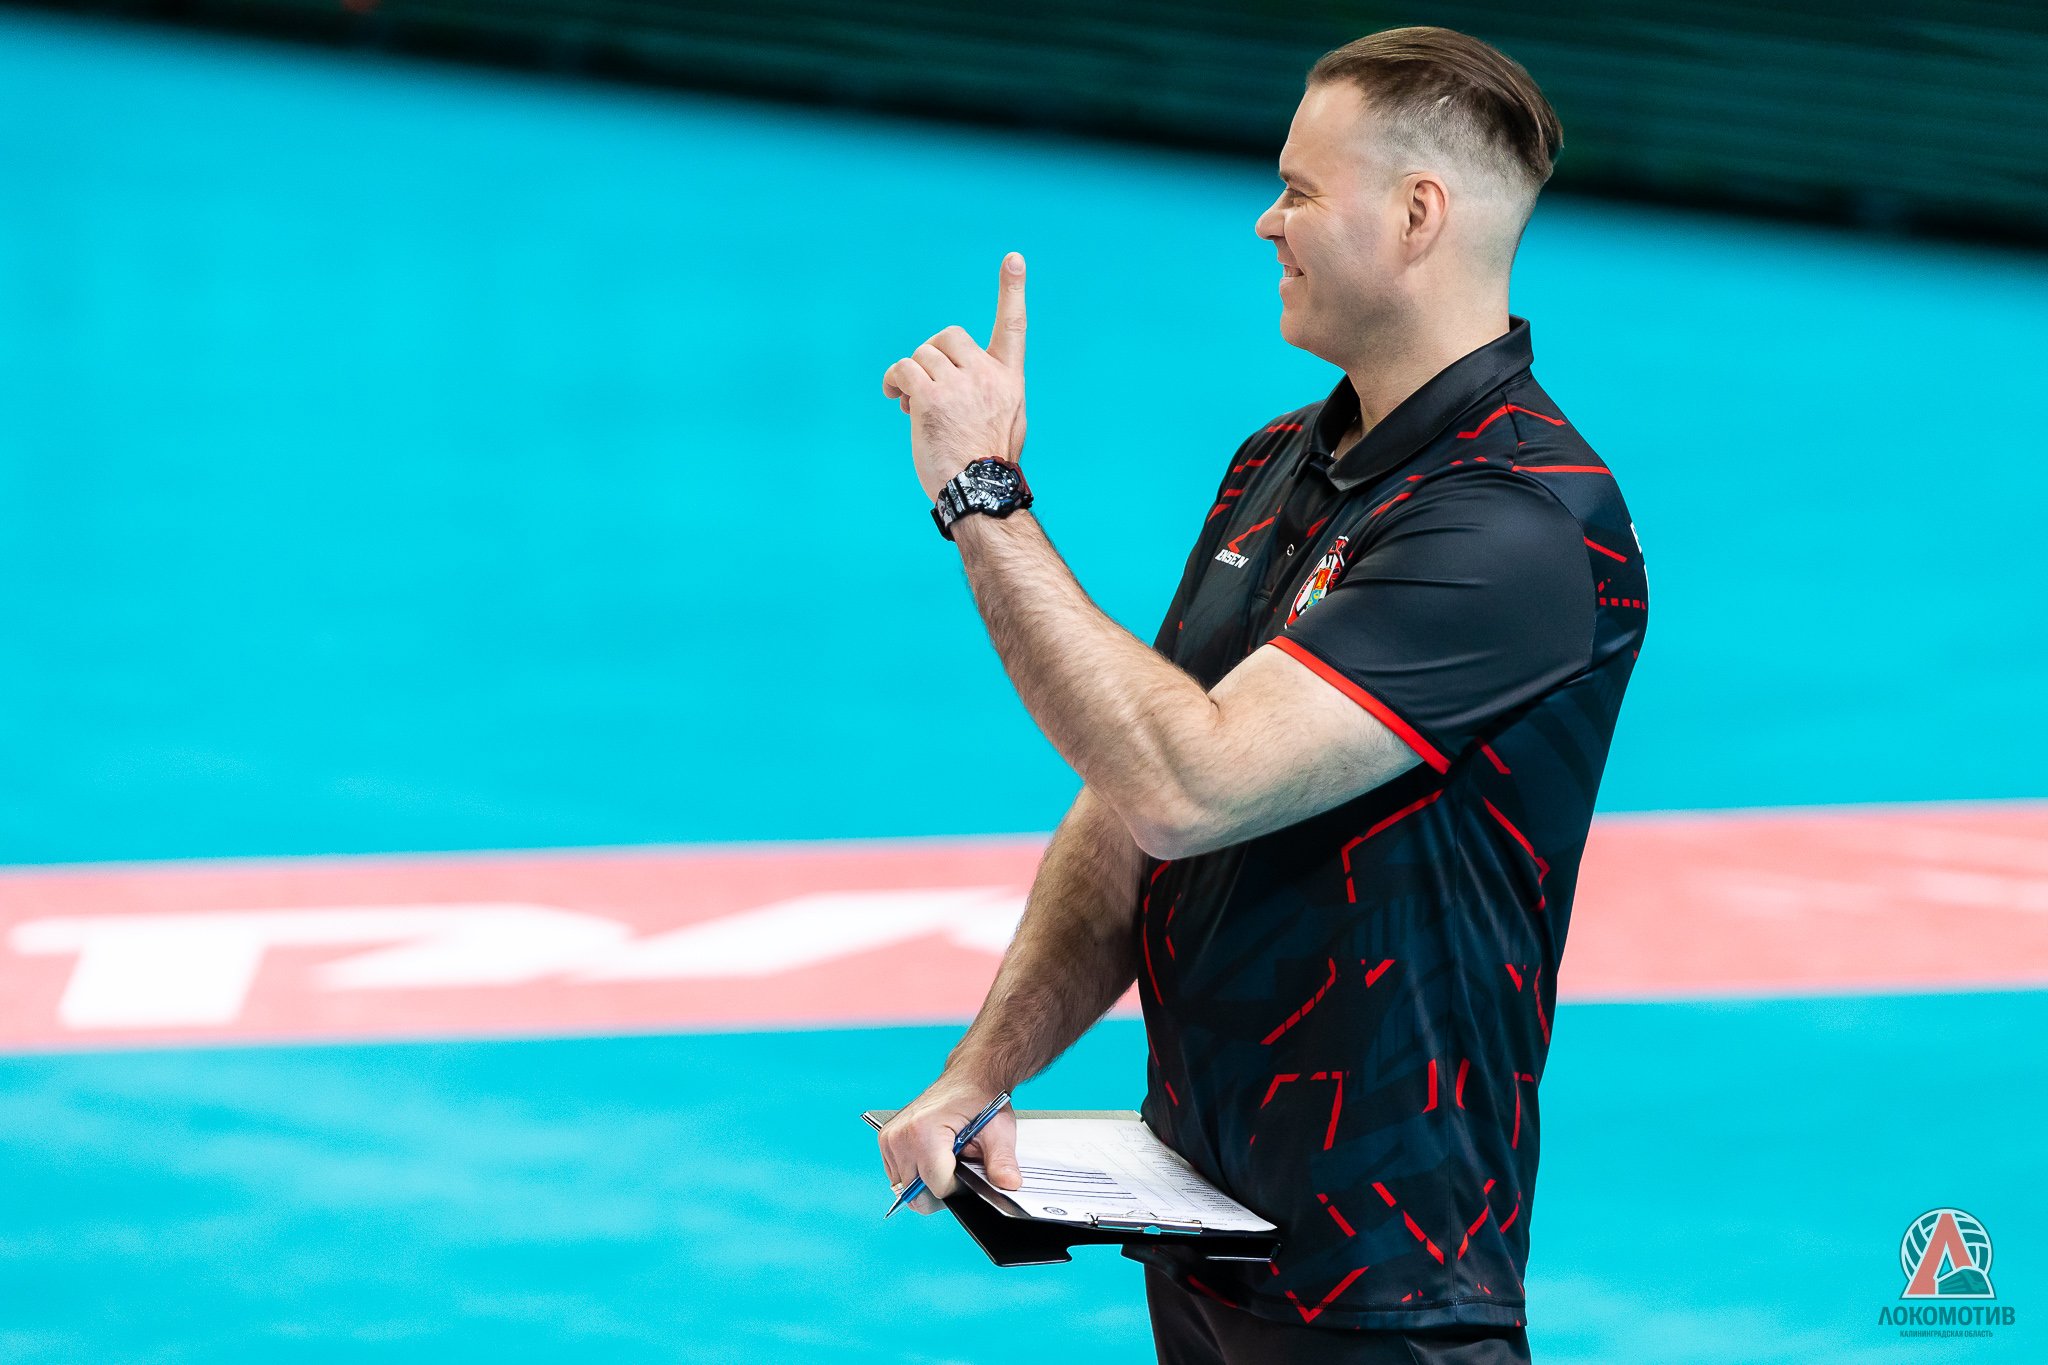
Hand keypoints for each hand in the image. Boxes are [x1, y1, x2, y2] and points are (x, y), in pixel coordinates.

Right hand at [876, 1071, 1021, 1214]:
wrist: (969, 1077)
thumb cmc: (980, 1099)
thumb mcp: (998, 1131)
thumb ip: (1001, 1162)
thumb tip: (1009, 1184)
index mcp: (924, 1132)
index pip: (937, 1187)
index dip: (958, 1187)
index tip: (968, 1168)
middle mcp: (900, 1135)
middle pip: (918, 1193)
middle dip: (942, 1185)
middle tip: (959, 1162)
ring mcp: (889, 1138)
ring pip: (907, 1187)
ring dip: (927, 1180)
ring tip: (946, 1155)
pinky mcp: (886, 1140)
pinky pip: (898, 1176)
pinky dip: (916, 1172)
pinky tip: (932, 1154)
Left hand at [881, 252, 1029, 500]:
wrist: (978, 491)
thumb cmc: (986, 463)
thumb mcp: (1005, 421)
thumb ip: (985, 391)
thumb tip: (951, 384)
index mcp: (1009, 379)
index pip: (1013, 326)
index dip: (1012, 290)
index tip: (1013, 258)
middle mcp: (987, 375)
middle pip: (949, 336)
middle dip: (931, 356)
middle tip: (925, 387)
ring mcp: (960, 384)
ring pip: (922, 355)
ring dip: (910, 375)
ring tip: (911, 405)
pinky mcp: (931, 397)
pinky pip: (904, 369)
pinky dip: (893, 381)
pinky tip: (895, 399)